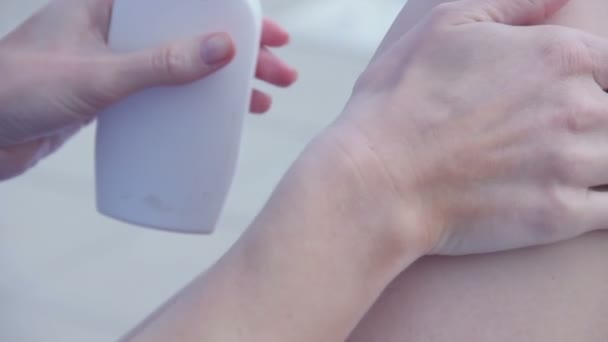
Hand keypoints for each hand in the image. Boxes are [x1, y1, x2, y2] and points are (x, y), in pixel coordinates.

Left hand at [0, 0, 296, 179]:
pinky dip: (194, 103)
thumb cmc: (16, 92)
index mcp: (111, 4)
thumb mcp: (99, 77)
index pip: (186, 0)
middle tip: (281, 75)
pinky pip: (165, 92)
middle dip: (242, 55)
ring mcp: (116, 62)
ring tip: (262, 101)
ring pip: (184, 64)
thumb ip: (160, 64)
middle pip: (195, 32)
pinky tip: (215, 121)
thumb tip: (224, 48)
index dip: (234, 14)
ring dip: (225, 82)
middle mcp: (117, 28)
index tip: (270, 33)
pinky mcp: (111, 94)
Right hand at [322, 0, 607, 255]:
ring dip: (594, 162)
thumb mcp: (446, 26)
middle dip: (591, 123)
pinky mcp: (559, 216)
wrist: (377, 180)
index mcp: (559, 55)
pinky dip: (598, 204)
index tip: (565, 99)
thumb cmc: (400, 102)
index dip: (596, 80)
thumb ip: (514, 4)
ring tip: (556, 165)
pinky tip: (574, 199)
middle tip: (548, 135)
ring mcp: (571, 164)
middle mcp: (578, 107)